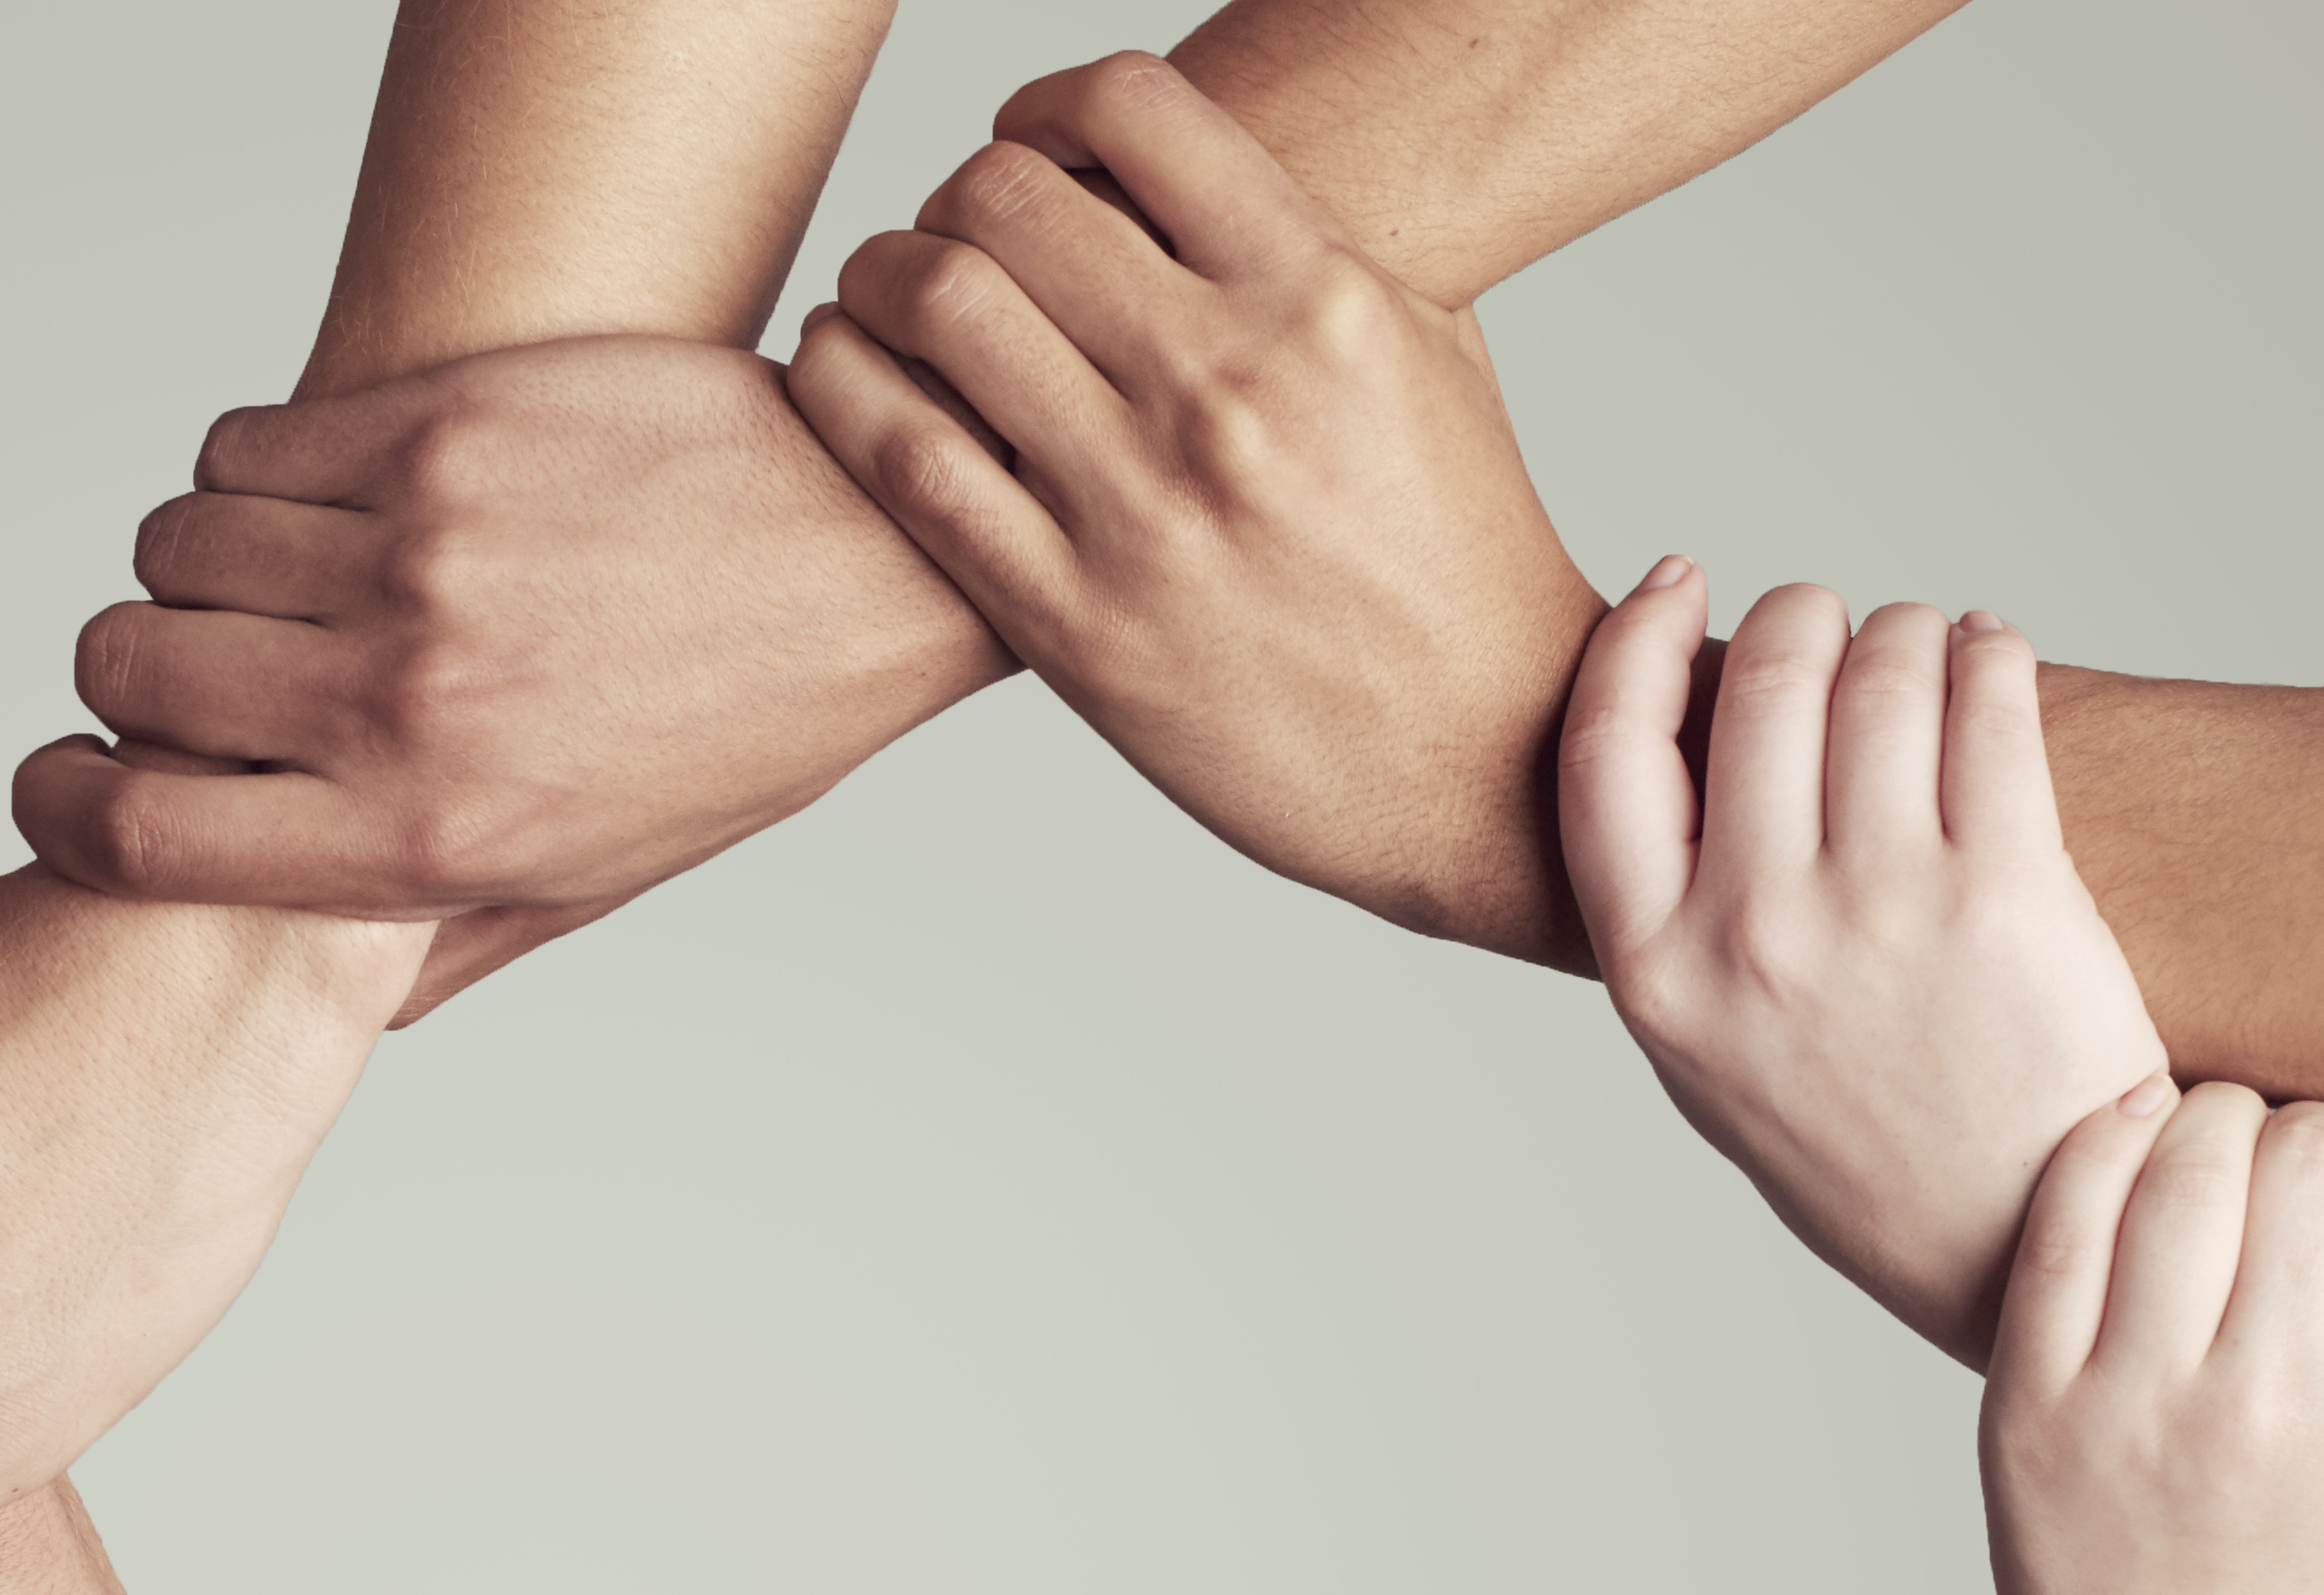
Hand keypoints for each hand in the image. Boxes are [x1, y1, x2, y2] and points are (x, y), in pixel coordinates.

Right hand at [10, 337, 1007, 1020]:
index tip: (69, 787)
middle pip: (122, 672)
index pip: (132, 838)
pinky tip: (328, 495)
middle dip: (131, 675)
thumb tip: (303, 1000)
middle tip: (196, 672)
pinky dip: (254, 468)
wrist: (856, 556)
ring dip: (194, 563)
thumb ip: (427, 937)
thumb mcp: (587, 880)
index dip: (61, 811)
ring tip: (275, 578)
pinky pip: (247, 443)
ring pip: (173, 543)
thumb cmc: (727, 731)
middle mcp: (404, 702)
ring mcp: (416, 554)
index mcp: (423, 840)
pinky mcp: (435, 429)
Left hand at [787, 54, 1596, 961]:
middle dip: (952, 195)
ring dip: (882, 276)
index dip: (1045, 105)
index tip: (1028, 147)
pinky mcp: (1076, 627)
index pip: (1130, 107)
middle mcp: (1229, 389)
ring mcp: (1145, 511)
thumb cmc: (1456, 557)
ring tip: (883, 295)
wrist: (1479, 760)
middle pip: (1009, 196)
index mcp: (1321, 300)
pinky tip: (845, 374)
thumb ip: (1309, 246)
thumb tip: (1190, 165)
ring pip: (939, 307)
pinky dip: (844, 389)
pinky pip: (906, 461)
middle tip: (948, 235)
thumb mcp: (1426, 357)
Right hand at [1563, 569, 2169, 1362]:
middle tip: (1832, 629)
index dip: (1637, 640)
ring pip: (1879, 668)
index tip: (1676, 586)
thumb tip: (1685, 745)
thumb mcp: (1712, 1059)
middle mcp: (1754, 935)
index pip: (1606, 751)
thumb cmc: (1866, 1151)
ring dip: (1903, 632)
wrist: (2018, 1243)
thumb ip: (1676, 921)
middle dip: (1799, 621)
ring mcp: (1880, 910)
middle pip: (1757, 682)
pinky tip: (1989, 660)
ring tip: (1926, 650)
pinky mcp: (2007, 891)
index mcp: (1658, 978)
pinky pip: (1989, 701)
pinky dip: (1987, 652)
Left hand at [1985, 1081, 2323, 1594]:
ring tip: (2219, 1151)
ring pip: (2188, 1159)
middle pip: (2314, 1151)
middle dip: (2318, 1136)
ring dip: (2214, 1124)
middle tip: (2298, 1171)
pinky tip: (2134, 1135)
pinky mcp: (2031, 1399)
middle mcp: (2270, 1398)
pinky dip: (2105, 1145)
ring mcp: (2138, 1396)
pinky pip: (2065, 1216)